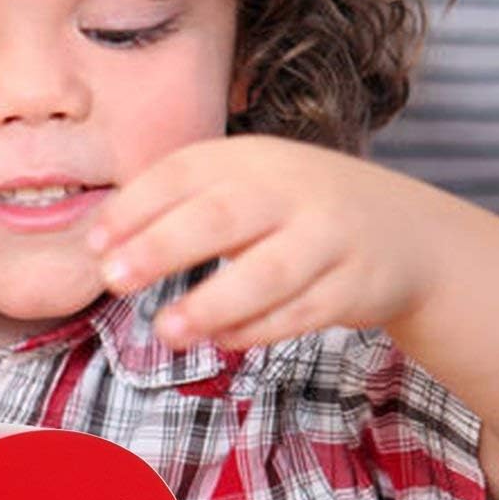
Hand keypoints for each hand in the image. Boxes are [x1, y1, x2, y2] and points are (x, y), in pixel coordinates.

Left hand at [88, 138, 442, 348]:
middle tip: (112, 279)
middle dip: (163, 247)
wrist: (405, 232)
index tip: (92, 245)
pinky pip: (302, 312)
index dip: (135, 207)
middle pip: (222, 216)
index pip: (183, 173)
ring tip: (164, 331)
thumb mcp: (246, 185)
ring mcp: (328, 238)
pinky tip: (222, 340)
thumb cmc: (295, 212)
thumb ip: (182, 205)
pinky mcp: (354, 286)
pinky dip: (259, 329)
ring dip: (212, 303)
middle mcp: (291, 191)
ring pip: (267, 271)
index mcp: (250, 159)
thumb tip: (100, 242)